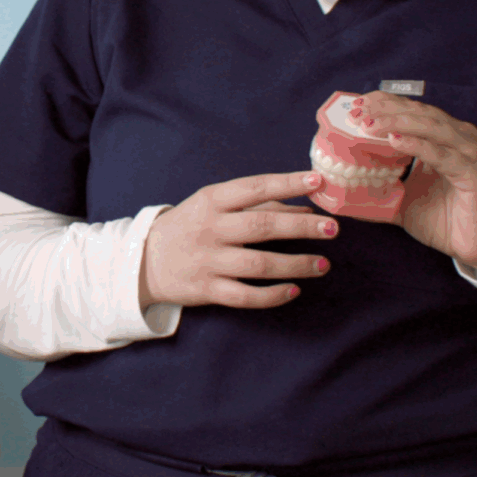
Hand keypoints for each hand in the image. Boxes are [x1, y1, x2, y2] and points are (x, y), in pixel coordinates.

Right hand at [140, 171, 337, 310]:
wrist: (143, 261)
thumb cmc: (188, 227)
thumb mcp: (215, 206)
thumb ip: (259, 206)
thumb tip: (306, 210)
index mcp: (212, 201)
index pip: (255, 188)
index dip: (288, 183)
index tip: (318, 181)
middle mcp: (210, 229)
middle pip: (262, 226)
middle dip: (301, 228)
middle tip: (333, 228)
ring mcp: (208, 261)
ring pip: (258, 264)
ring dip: (295, 264)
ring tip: (323, 264)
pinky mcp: (207, 290)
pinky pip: (245, 295)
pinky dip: (272, 295)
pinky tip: (293, 290)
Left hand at [344, 91, 476, 276]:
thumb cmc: (446, 221)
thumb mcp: (402, 203)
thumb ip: (376, 193)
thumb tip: (341, 194)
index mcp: (440, 138)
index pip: (409, 111)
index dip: (382, 104)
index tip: (354, 106)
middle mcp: (455, 138)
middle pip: (417, 112)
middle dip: (385, 109)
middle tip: (357, 112)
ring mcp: (466, 152)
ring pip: (429, 126)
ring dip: (397, 121)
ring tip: (369, 124)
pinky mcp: (471, 172)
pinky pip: (441, 154)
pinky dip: (417, 144)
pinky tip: (394, 141)